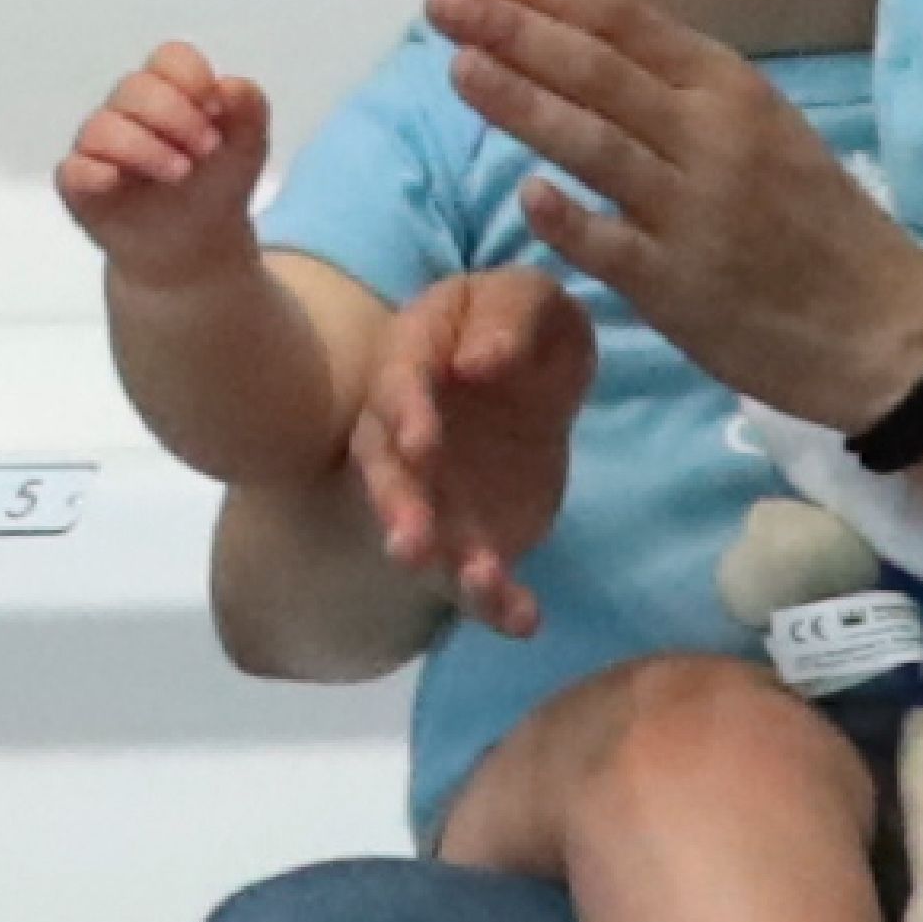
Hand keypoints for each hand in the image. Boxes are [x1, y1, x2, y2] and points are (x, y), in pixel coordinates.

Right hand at [58, 45, 270, 285]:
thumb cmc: (215, 183)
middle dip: (177, 116)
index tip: (217, 110)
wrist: (199, 244)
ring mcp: (100, 146)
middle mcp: (128, 111)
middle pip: (135, 87)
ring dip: (147, 148)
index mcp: (170, 92)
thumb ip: (248, 110)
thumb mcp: (247, 146)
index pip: (170, 59)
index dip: (192, 78)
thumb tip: (230, 85)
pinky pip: (73, 168)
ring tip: (181, 173)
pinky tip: (118, 181)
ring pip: (103, 126)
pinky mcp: (80, 184)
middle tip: (208, 149)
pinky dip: (95, 171)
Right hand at [351, 272, 593, 630]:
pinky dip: (498, 602)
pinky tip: (525, 622)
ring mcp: (433, 490)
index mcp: (411, 361)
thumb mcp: (528, 299)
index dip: (406, 414)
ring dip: (444, 562)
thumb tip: (478, 363)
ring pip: (423, 530)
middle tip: (410, 544)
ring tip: (478, 580)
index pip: (396, 386)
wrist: (533, 375)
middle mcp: (404, 434)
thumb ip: (508, 316)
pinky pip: (476, 574)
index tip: (422, 442)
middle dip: (399, 510)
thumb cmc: (520, 325)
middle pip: (389, 474)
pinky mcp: (472, 531)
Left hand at [426, 0, 922, 435]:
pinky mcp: (681, 287)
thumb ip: (680, 93)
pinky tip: (523, 196)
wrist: (884, 324)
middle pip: (597, 70)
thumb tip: (582, 47)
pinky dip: (568, 219)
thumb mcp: (765, 130)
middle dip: (512, 27)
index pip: (622, 22)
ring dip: (522, 102)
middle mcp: (712, 136)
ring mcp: (695, 211)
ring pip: (595, 145)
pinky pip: (613, 247)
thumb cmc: (815, 222)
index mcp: (732, 89)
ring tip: (456, 65)